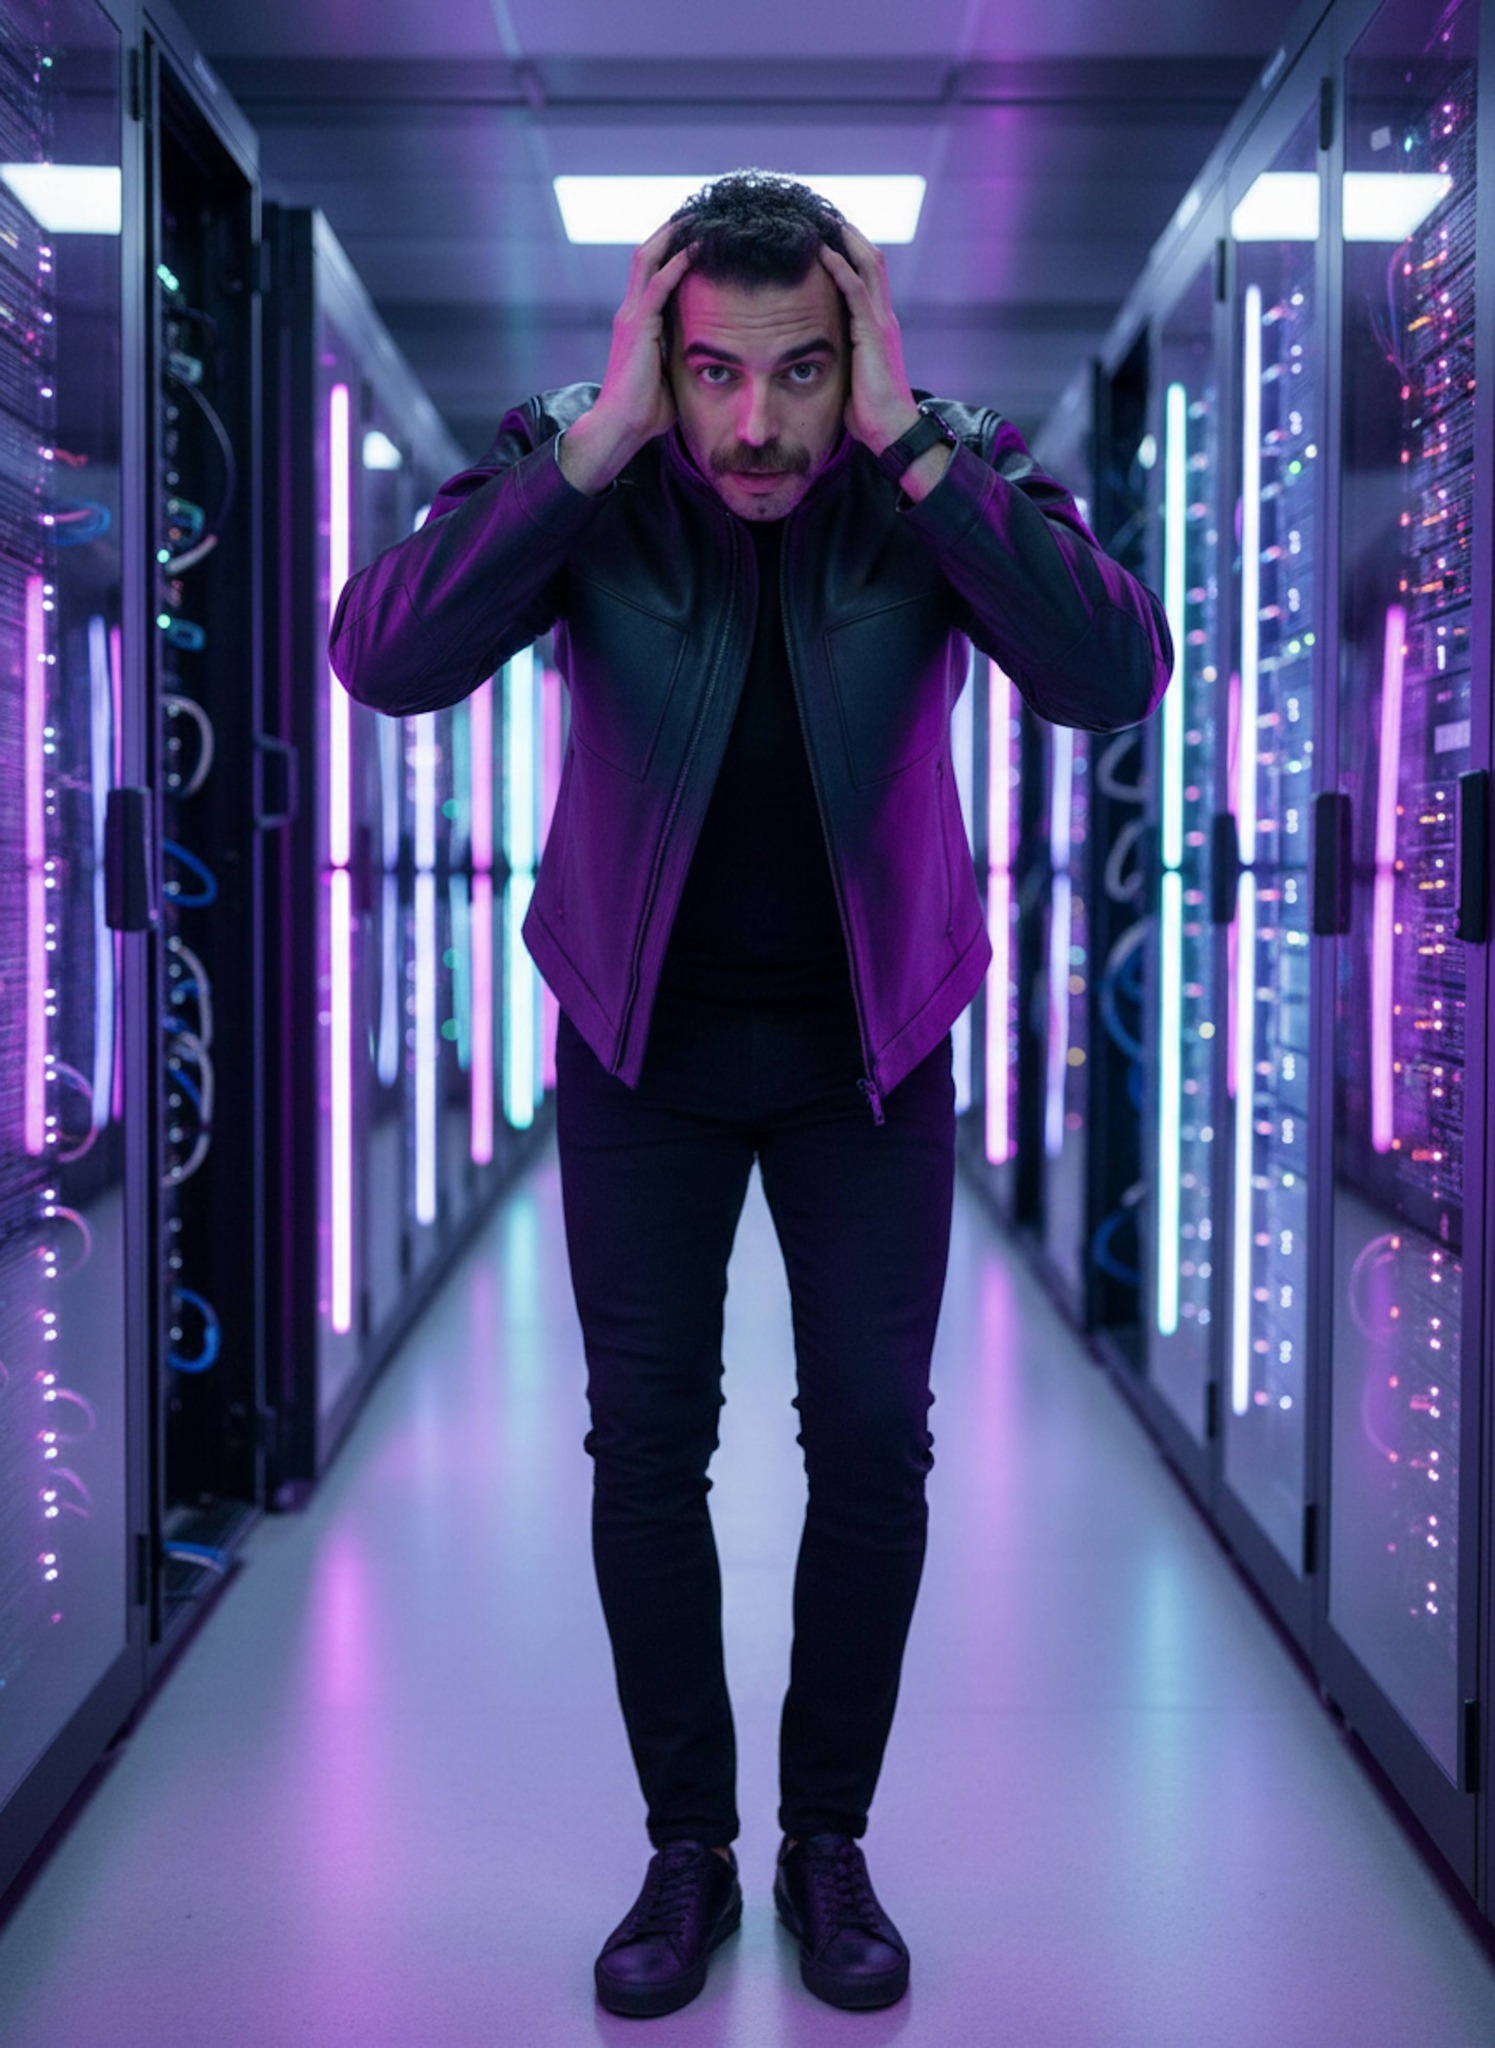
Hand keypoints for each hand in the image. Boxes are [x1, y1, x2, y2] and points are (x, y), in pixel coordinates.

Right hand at [560, 221, 693, 493]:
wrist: (620, 429)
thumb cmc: (646, 411)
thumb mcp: (670, 374)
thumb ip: (682, 355)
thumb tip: (710, 356)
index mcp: (637, 321)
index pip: (651, 270)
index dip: (670, 247)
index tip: (696, 231)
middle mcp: (630, 311)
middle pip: (646, 254)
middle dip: (670, 230)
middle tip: (699, 211)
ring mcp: (631, 317)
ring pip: (648, 259)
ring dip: (672, 235)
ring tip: (698, 216)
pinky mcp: (637, 327)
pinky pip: (657, 284)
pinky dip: (677, 263)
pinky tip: (697, 247)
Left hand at [818, 226, 920, 454]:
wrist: (892, 431)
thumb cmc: (870, 413)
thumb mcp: (851, 376)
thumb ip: (841, 357)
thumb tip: (816, 356)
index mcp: (879, 326)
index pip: (868, 276)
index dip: (851, 251)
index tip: (828, 232)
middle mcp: (884, 317)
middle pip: (871, 260)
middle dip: (850, 233)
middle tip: (825, 212)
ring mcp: (881, 322)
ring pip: (867, 265)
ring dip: (846, 239)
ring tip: (824, 218)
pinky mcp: (872, 333)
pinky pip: (855, 290)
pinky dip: (840, 267)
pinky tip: (823, 251)